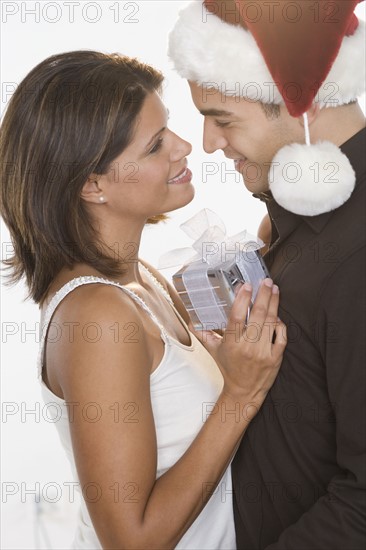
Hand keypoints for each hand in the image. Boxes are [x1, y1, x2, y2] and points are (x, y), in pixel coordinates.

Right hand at [199, 279, 286, 416]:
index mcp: (231, 343)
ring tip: (274, 289)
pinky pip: (281, 335)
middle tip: (266, 281)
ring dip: (274, 303)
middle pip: (257, 315)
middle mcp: (247, 347)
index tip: (247, 286)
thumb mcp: (214, 351)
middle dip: (263, 295)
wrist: (244, 391)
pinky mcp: (276, 358)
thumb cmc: (229, 368)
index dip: (242, 299)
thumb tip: (191, 321)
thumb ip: (203, 335)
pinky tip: (278, 313)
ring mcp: (263, 352)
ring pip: (270, 322)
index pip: (236, 317)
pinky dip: (280, 323)